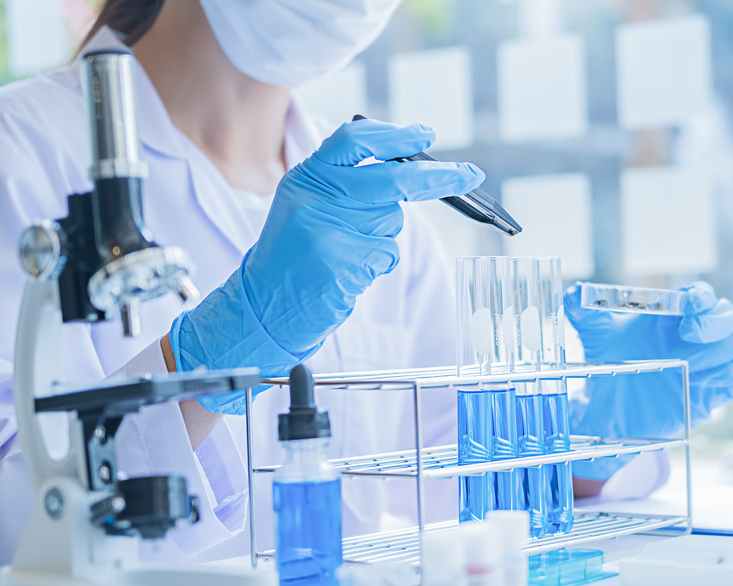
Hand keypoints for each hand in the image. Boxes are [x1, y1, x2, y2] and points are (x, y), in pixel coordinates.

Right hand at [169, 118, 483, 412]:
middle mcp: (313, 198)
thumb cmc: (294, 253)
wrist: (263, 303)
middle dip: (436, 177)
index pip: (353, 140)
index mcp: (305, 177)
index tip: (426, 134)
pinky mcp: (339, 264)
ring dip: (383, 237)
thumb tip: (411, 166)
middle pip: (390, 179)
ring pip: (391, 222)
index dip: (395, 135)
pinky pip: (385, 255)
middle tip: (469, 175)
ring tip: (347, 251)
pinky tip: (347, 271)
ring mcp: (325, 231)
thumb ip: (347, 183)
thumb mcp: (307, 205)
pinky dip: (376, 263)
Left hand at [564, 282, 732, 478]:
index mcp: (672, 314)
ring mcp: (707, 361)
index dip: (702, 297)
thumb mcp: (593, 335)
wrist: (610, 409)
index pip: (701, 296)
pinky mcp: (713, 389)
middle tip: (689, 335)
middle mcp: (694, 335)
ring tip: (689, 363)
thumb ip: (584, 311)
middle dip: (715, 322)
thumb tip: (576, 293)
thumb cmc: (608, 363)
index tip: (690, 304)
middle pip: (727, 316)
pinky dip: (729, 374)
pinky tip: (702, 380)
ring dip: (719, 350)